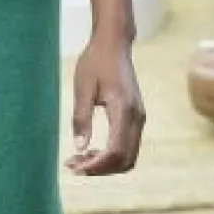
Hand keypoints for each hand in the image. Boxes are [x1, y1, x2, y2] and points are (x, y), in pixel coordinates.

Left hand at [67, 39, 144, 176]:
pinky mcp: (136, 117)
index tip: (75, 167)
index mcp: (123, 110)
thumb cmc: (95, 62)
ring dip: (106, 164)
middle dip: (100, 169)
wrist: (114, 44)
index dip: (96, 165)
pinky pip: (128, 146)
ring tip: (80, 160)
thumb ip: (81, 118)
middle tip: (73, 166)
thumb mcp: (82, 88)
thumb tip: (80, 148)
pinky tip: (91, 151)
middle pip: (125, 160)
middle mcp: (137, 117)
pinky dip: (112, 155)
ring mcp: (139, 118)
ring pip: (129, 156)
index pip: (115, 151)